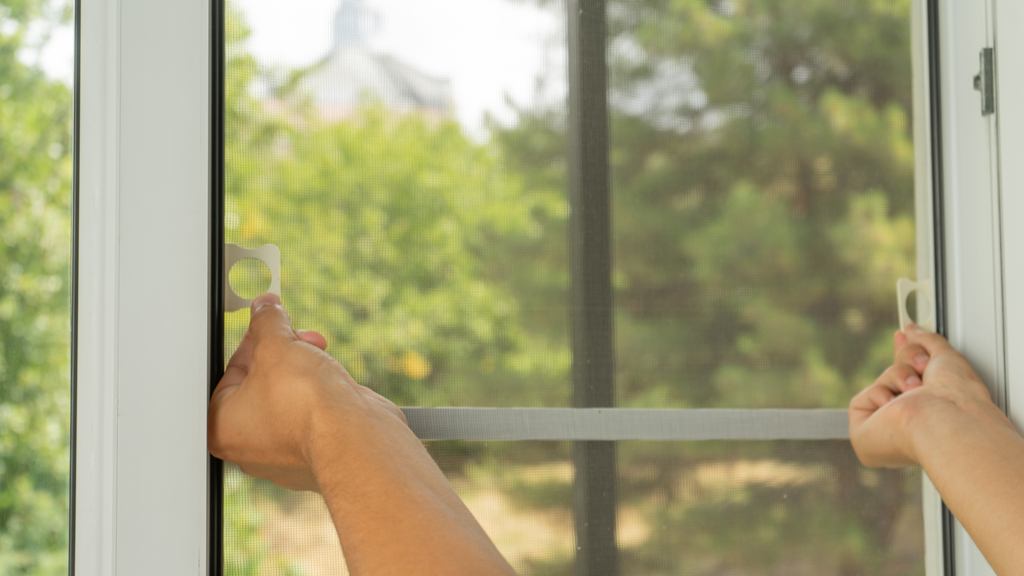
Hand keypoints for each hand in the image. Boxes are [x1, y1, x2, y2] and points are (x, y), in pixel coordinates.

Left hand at [208, 293, 405, 490]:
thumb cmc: (305, 406)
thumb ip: (267, 322)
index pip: (230, 371)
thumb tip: (265, 308)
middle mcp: (249, 448)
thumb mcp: (276, 344)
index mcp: (221, 428)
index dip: (252, 340)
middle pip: (260, 384)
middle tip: (294, 337)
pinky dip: (321, 395)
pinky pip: (311, 416)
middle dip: (282, 353)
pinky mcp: (316, 453)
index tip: (267, 324)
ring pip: (288, 399)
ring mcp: (284, 455)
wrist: (354, 436)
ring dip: (303, 370)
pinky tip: (333, 380)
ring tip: (318, 352)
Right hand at [849, 325, 995, 466]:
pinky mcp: (866, 437)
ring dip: (898, 377)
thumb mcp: (946, 357)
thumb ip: (927, 341)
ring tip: (914, 390)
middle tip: (921, 365)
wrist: (946, 417)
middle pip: (895, 377)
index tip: (904, 335)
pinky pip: (863, 401)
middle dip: (906, 360)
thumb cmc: (956, 397)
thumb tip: (910, 328)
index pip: (911, 380)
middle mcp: (913, 425)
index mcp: (935, 413)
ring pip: (881, 385)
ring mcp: (889, 432)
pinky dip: (879, 396)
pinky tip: (895, 409)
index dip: (906, 355)